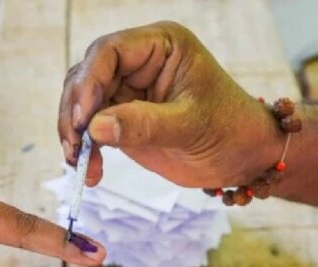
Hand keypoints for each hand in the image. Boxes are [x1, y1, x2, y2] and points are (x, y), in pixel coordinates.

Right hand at [58, 21, 279, 188]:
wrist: (242, 158)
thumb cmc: (230, 130)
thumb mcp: (191, 126)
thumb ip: (144, 124)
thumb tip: (94, 128)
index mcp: (161, 46)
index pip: (110, 52)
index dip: (89, 82)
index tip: (84, 120)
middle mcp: (139, 62)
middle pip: (87, 77)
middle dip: (76, 113)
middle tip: (75, 148)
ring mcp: (127, 90)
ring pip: (81, 103)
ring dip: (75, 134)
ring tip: (80, 164)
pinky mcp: (121, 117)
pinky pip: (90, 128)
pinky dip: (84, 149)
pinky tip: (89, 170)